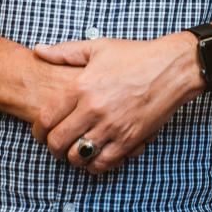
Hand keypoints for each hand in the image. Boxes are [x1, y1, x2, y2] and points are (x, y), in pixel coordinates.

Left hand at [29, 32, 203, 174]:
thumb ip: (65, 52)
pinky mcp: (130, 139)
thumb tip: (38, 51)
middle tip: (55, 145)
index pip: (47, 118)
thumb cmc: (137, 55)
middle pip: (58, 142)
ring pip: (78, 156)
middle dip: (52, 147)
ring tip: (75, 151)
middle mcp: (94, 109)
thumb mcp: (98, 47)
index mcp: (82, 86)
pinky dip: (95, 164)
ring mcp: (113, 126)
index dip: (38, 130)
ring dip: (72, 157)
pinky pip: (103, 163)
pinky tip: (96, 155)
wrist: (173, 67)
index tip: (42, 132)